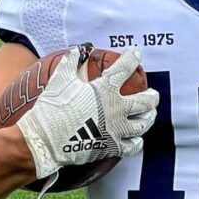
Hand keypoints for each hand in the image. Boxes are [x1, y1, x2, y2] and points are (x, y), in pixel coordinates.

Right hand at [17, 46, 158, 178]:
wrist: (46, 139)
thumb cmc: (52, 108)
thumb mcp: (60, 80)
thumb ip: (70, 63)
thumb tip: (76, 51)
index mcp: (104, 89)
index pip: (124, 68)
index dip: (132, 57)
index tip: (135, 53)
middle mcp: (116, 108)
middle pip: (145, 101)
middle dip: (152, 96)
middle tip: (152, 94)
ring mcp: (116, 129)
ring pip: (143, 123)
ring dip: (149, 117)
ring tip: (150, 114)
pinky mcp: (112, 147)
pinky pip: (132, 146)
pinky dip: (136, 142)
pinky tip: (137, 139)